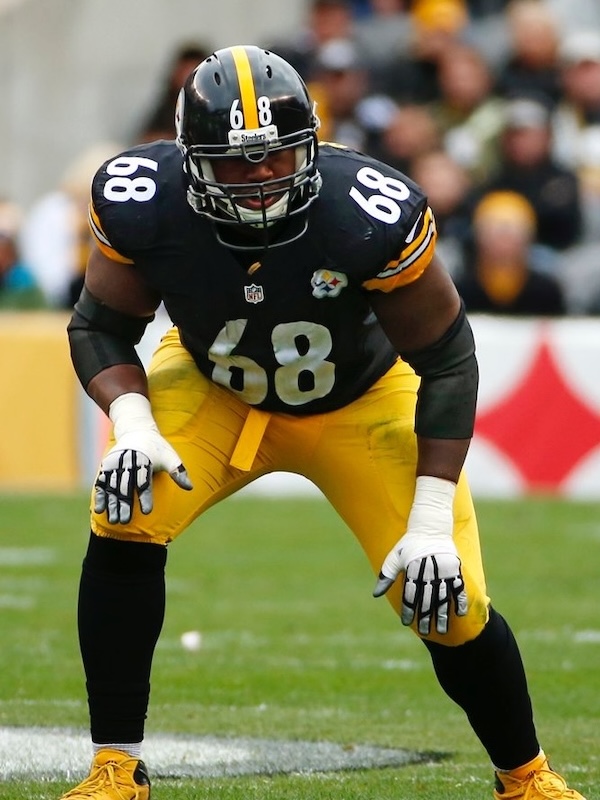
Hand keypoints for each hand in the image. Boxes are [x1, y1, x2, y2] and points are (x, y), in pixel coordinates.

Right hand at [94, 393, 191, 524]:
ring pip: (112, 487)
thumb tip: (190, 488)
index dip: (145, 497)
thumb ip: (178, 471)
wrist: (136, 430)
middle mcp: (128, 462)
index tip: (147, 512)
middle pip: (126, 487)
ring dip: (112, 504)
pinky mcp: (106, 466)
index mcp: (144, 460)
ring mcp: (115, 464)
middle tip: (125, 522)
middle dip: (125, 505)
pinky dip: (100, 496)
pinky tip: (99, 510)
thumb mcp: (170, 455)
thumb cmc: (157, 447)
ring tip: (114, 520)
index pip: (145, 482)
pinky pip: (101, 482)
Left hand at [373, 476, 466, 634]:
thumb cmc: (409, 542)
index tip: (406, 622)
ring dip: (442, 615)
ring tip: (441, 631)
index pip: (409, 595)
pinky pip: (459, 588)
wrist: (431, 525)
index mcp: (412, 569)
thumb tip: (375, 595)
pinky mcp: (455, 568)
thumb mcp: (394, 556)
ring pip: (443, 597)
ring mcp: (443, 570)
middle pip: (426, 600)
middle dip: (424, 617)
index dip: (408, 609)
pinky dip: (460, 601)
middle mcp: (428, 571)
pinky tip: (459, 615)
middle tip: (423, 632)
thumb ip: (386, 575)